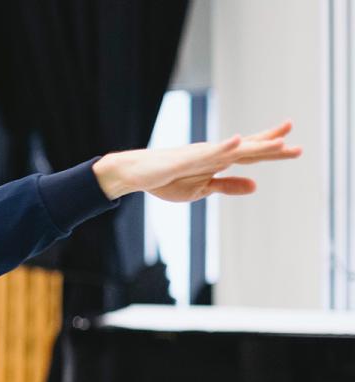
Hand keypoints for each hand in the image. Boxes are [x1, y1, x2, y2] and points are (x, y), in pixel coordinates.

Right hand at [92, 121, 302, 201]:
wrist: (135, 174)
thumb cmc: (165, 179)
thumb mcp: (202, 188)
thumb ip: (228, 185)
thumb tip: (256, 186)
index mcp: (218, 161)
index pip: (250, 154)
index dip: (272, 149)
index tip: (295, 146)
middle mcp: (213, 154)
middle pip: (249, 149)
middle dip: (274, 145)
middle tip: (298, 144)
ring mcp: (200, 155)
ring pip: (234, 150)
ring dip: (257, 146)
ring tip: (280, 142)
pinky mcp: (185, 159)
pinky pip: (208, 153)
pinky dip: (224, 147)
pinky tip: (238, 142)